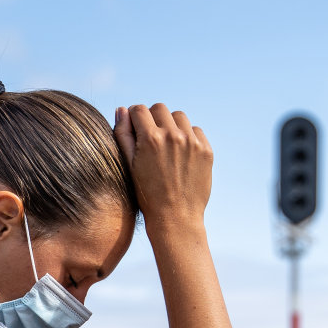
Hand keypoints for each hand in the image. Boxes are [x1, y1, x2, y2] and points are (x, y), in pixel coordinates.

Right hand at [114, 102, 211, 234]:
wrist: (175, 218)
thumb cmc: (147, 195)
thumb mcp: (129, 166)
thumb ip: (123, 135)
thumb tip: (122, 110)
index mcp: (150, 139)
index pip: (139, 109)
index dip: (135, 117)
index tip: (136, 128)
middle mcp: (173, 136)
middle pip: (159, 109)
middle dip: (153, 118)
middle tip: (151, 138)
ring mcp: (192, 142)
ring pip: (179, 116)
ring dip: (171, 125)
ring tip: (167, 145)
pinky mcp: (206, 150)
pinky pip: (195, 130)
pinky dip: (187, 136)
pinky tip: (181, 154)